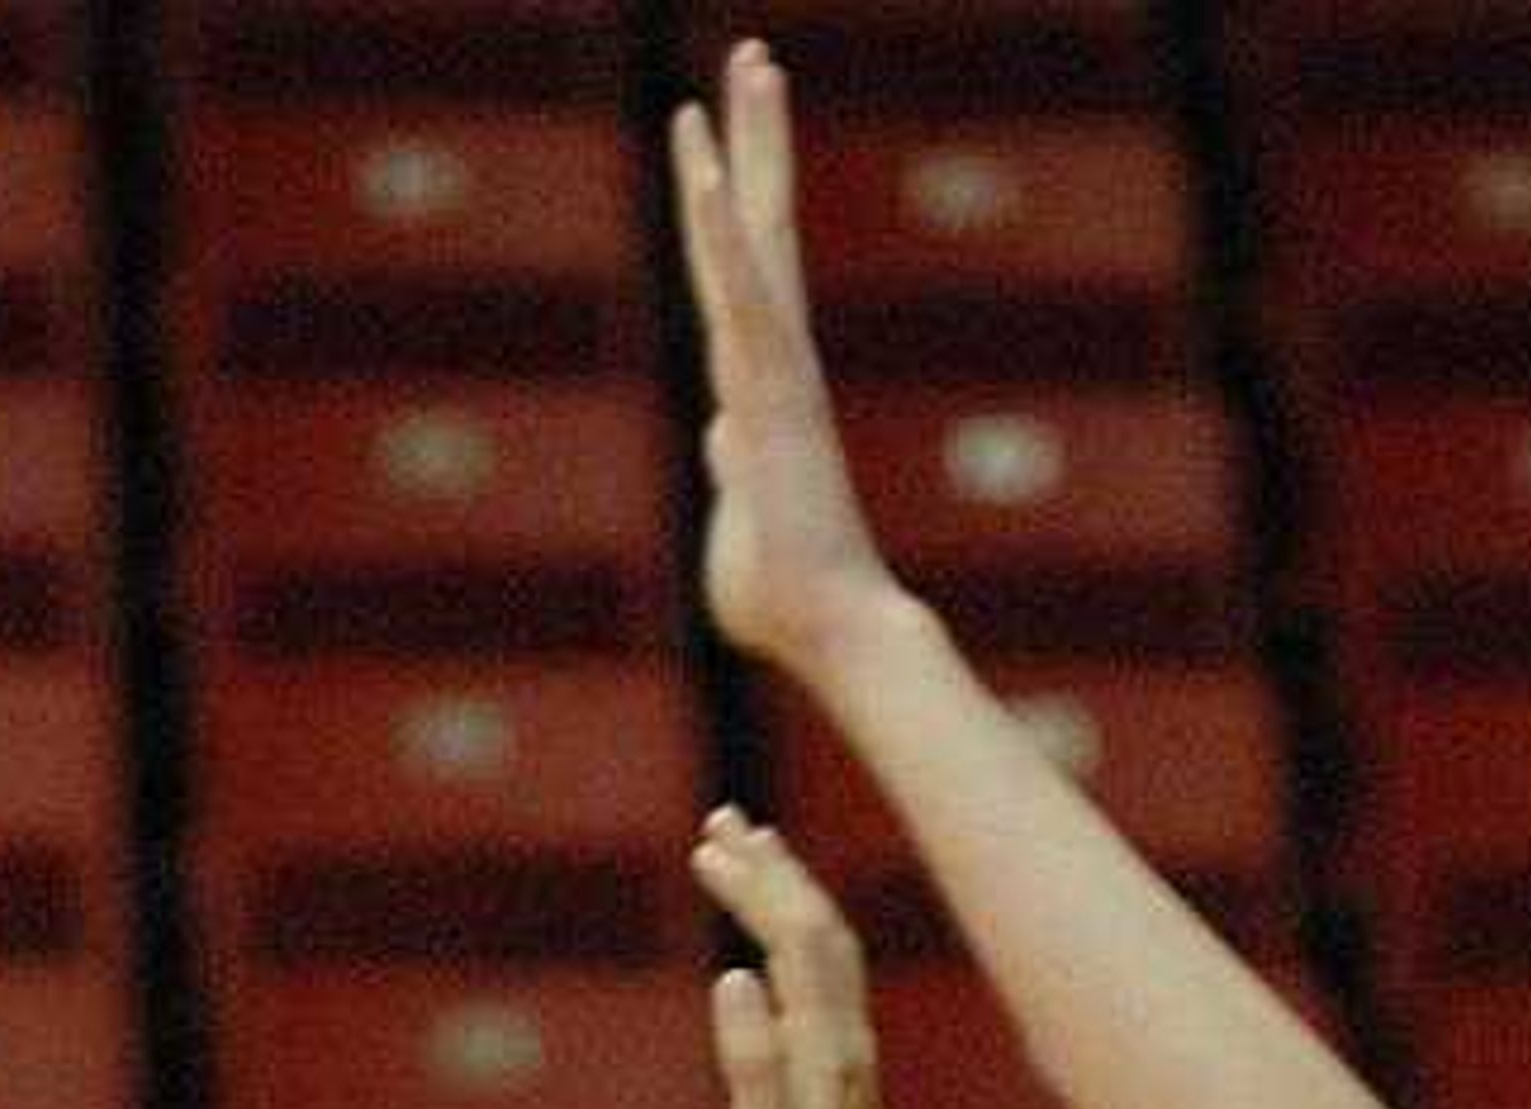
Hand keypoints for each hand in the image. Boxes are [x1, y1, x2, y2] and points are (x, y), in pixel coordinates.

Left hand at [674, 44, 904, 691]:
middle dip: (756, 140)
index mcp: (760, 386)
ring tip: (751, 63)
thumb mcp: (740, 510)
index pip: (740, 278)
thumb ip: (730, 461)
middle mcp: (775, 359)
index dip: (728, 207)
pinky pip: (740, 290)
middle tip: (755, 58)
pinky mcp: (771, 384)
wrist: (831, 627)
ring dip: (749, 146)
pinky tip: (700, 164)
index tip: (718, 149)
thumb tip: (720, 430)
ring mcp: (777, 366)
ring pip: (755, 234)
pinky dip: (718, 228)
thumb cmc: (784, 592)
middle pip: (761, 226)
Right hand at [693, 809, 887, 1108]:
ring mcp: (847, 1057)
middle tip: (723, 824)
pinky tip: (772, 943)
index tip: (709, 847)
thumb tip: (734, 977)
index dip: (755, 885)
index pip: (794, 936)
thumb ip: (750, 1062)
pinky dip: (793, 939)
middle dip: (771, 869)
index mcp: (826, 1048)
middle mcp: (846, 1040)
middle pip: (816, 926)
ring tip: (747, 857)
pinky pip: (821, 983)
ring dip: (787, 896)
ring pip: (825, 950)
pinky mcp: (839, 1077)